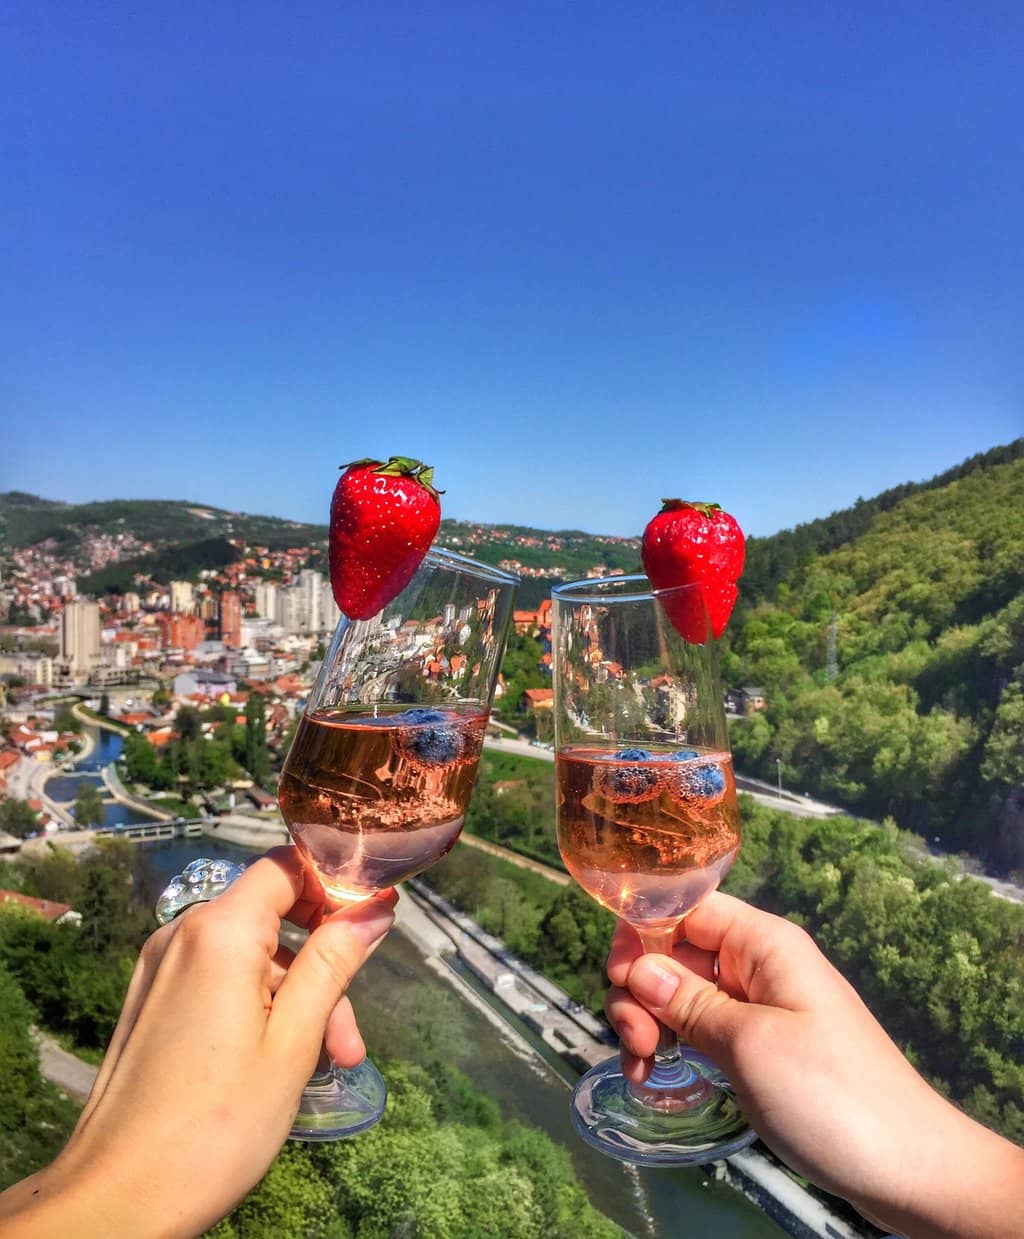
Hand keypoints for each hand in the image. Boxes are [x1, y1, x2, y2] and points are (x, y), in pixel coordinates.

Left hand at [0, 846, 396, 1237]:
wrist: (117, 1201)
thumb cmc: (218, 1124)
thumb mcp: (293, 1043)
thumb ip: (334, 963)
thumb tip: (376, 905)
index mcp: (219, 932)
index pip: (286, 867)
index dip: (334, 884)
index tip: (374, 923)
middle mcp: (182, 933)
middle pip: (273, 918)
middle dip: (321, 965)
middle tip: (348, 1041)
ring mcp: (159, 968)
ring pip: (250, 957)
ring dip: (293, 999)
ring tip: (321, 1068)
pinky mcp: (150, 1002)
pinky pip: (218, 981)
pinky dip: (256, 1008)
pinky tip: (274, 1065)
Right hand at [606, 892, 1023, 1238]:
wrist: (907, 1168)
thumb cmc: (831, 1094)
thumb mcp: (750, 1043)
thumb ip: (688, 1001)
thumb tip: (636, 967)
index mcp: (763, 942)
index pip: (685, 906)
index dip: (642, 932)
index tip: (617, 978)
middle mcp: (757, 964)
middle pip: (675, 950)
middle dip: (641, 988)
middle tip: (635, 1043)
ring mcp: (758, 1007)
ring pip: (681, 993)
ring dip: (649, 1022)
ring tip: (642, 1066)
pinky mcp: (758, 1046)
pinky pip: (700, 1028)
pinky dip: (671, 1045)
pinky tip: (654, 1075)